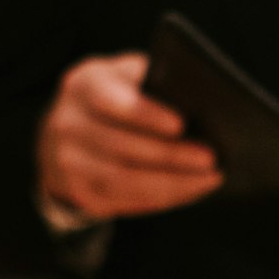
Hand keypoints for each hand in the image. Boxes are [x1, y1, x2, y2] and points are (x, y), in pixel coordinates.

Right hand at [38, 53, 221, 218]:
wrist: (69, 131)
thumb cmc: (114, 97)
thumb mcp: (125, 77)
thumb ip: (153, 83)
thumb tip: (201, 104)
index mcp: (84, 85)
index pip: (112, 100)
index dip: (146, 114)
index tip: (180, 125)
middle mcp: (69, 123)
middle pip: (123, 146)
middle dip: (171, 155)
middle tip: (210, 158)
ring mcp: (69, 161)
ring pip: (125, 180)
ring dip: (172, 183)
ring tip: (208, 179)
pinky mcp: (80, 191)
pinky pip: (125, 200)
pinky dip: (163, 198)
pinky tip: (191, 190)